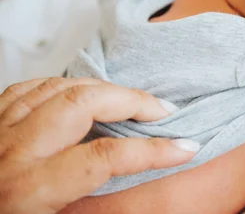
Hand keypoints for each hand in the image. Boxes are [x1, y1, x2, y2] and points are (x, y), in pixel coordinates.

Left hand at [0, 77, 198, 213]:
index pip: (104, 157)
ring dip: (104, 88)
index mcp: (28, 190)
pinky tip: (84, 91)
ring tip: (133, 100)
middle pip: (84, 103)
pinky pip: (31, 87)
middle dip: (132, 101)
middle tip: (163, 111)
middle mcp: (12, 152)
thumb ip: (90, 206)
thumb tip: (131, 190)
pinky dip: (65, 84)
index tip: (186, 147)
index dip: (152, 150)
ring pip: (60, 87)